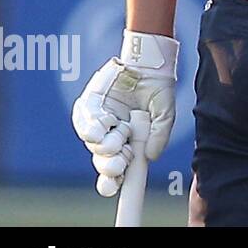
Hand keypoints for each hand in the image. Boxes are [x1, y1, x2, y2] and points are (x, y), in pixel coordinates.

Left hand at [71, 31, 178, 196]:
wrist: (148, 60)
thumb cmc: (157, 86)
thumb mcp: (164, 114)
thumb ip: (158, 135)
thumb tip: (150, 157)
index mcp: (128, 139)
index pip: (118, 164)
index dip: (115, 178)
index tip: (115, 186)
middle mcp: (110, 133)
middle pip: (102, 159)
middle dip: (110, 166)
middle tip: (119, 164)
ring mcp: (98, 120)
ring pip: (93, 144)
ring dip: (104, 145)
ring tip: (117, 137)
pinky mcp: (88, 105)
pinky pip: (83, 122)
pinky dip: (91, 128)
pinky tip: (102, 127)